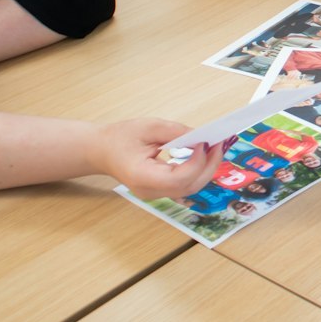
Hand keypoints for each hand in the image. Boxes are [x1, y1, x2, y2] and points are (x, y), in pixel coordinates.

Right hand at [90, 119, 227, 199]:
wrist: (100, 150)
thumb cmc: (119, 137)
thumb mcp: (149, 127)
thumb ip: (177, 132)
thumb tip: (203, 136)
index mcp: (142, 177)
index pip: (179, 177)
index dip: (198, 161)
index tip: (206, 142)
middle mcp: (150, 191)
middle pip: (189, 186)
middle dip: (209, 166)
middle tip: (220, 144)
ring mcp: (155, 194)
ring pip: (190, 188)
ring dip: (207, 169)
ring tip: (215, 148)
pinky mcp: (160, 190)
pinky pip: (185, 185)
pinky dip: (198, 171)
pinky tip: (204, 156)